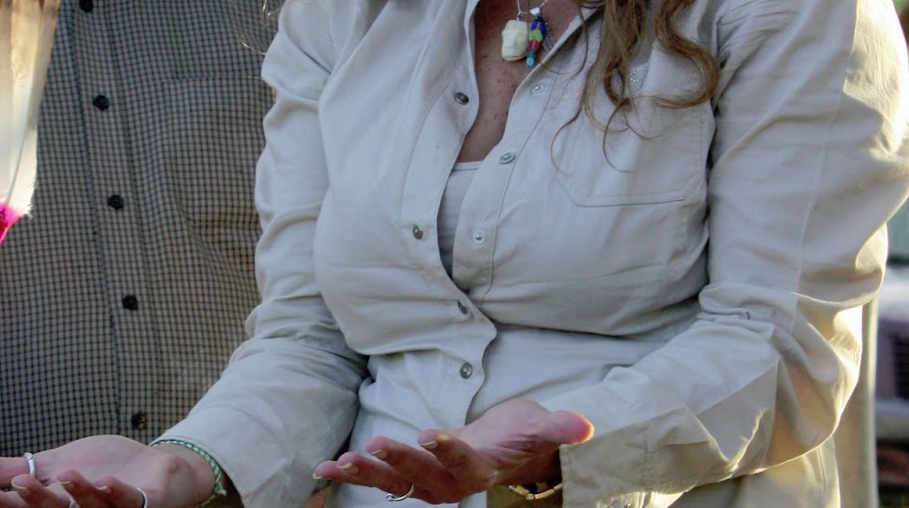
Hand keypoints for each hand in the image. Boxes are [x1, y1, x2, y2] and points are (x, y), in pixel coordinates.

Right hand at [0, 435, 212, 507]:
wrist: (156, 468)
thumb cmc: (102, 470)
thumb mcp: (51, 464)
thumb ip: (9, 470)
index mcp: (56, 505)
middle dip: (34, 500)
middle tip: (19, 483)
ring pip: (89, 507)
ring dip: (77, 492)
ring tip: (62, 473)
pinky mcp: (142, 501)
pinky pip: (128, 499)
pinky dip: (116, 492)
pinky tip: (104, 480)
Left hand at [313, 398, 591, 503]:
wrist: (506, 449)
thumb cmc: (522, 435)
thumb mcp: (542, 428)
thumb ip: (558, 428)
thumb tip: (584, 427)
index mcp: (481, 468)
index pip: (464, 461)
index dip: (448, 449)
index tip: (430, 435)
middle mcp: (452, 482)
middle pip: (422, 474)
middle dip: (397, 461)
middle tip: (372, 446)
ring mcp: (430, 482)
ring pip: (395, 482)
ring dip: (366, 473)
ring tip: (337, 464)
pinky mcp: (412, 475)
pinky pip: (381, 478)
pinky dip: (354, 472)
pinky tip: (324, 467)